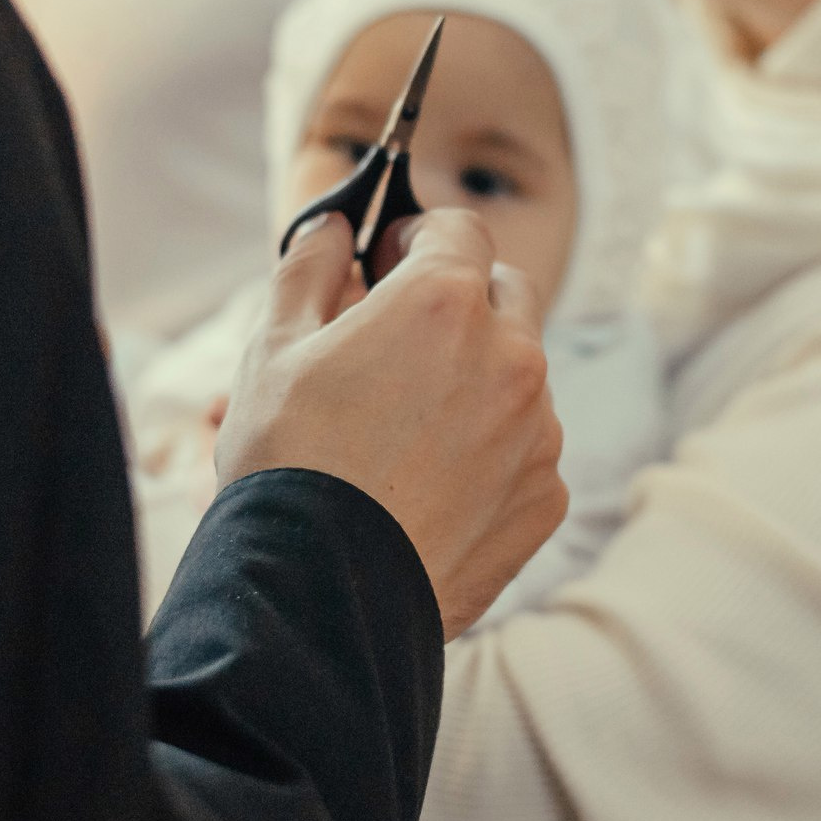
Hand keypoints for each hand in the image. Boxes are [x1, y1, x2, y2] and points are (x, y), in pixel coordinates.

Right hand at [216, 210, 567, 637]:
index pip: (461, 229)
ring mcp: (539, 430)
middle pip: (507, 294)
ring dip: (479, 379)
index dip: (422, 238)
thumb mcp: (275, 347)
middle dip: (462, 300)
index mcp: (445, 303)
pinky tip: (432, 483)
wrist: (320, 593)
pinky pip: (527, 449)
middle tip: (404, 337)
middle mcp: (512, 357)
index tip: (392, 263)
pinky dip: (492, 451)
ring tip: (408, 428)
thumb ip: (310, 266)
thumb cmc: (289, 461)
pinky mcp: (545, 496)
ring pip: (520, 376)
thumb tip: (332, 227)